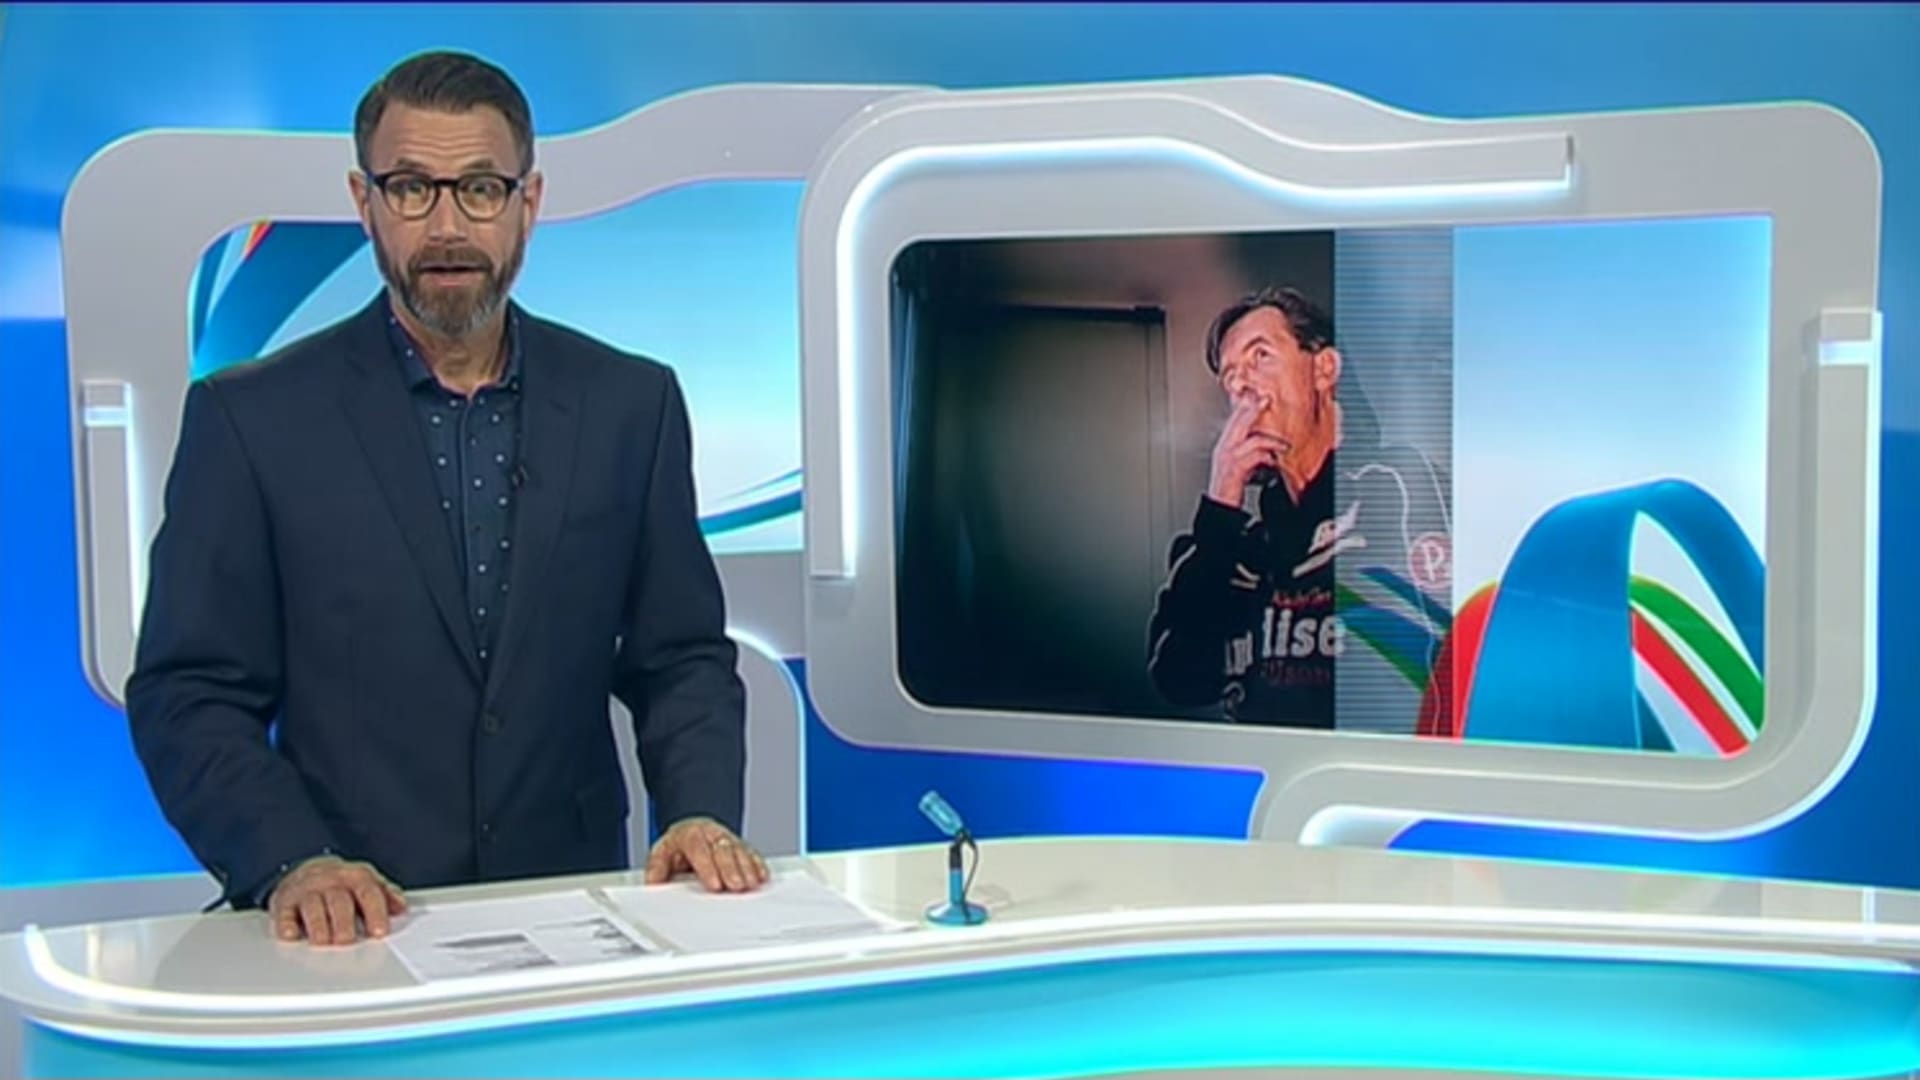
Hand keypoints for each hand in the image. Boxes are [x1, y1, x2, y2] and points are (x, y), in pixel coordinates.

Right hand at [267, 855, 406, 945]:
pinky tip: (291, 935)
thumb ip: (385, 894)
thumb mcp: (366, 882)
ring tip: (323, 941)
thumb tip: (401, 907)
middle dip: (343, 921)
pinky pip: (284, 912)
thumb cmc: (341, 882)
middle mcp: (330, 881)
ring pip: (312, 905)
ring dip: (318, 924)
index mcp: (355, 877)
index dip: (375, 912)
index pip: (368, 892)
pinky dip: (286, 923)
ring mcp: (307, 890)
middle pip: (339, 901)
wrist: (305, 868)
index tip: (379, 931)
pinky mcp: (284, 901)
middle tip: (347, 940)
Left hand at [644, 817, 768, 892]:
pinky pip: (751, 853)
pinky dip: (757, 865)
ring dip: (747, 868)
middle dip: (731, 869)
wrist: (691, 831)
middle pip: (723, 849)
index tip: (715, 884)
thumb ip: (657, 869)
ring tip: (752, 884)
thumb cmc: (678, 847)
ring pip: (739, 850)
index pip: (699, 848)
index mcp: (690, 834)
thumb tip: (653, 882)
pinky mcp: (739, 846)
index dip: (708, 867)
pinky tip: (761, 876)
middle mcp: (711, 834)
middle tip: (737, 887)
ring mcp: (727, 839)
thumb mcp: (661, 854)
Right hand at [1208, 393, 1286, 508]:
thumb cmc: (1231, 487)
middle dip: (1252, 409)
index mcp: (1224, 445)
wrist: (1220, 506)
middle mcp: (1223, 448)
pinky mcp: (1234, 470)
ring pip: (1248, 438)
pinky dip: (1266, 457)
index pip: (1234, 419)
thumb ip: (1250, 450)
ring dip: (1270, 440)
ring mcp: (1227, 458)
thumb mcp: (1240, 464)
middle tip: (1265, 398)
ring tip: (1283, 445)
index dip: (1246, 406)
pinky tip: (1274, 461)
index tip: (1258, 394)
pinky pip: (1253, 456)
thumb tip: (1266, 443)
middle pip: (1237, 422)